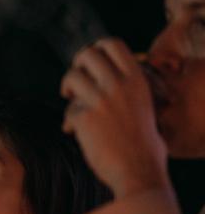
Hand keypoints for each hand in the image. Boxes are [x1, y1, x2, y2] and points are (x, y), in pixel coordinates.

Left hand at [60, 39, 169, 198]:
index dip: (96, 50)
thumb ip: (126, 89)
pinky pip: (68, 111)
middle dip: (77, 66)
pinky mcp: (84, 117)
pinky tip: (74, 132)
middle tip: (77, 83)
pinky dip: (69, 122)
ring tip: (72, 101)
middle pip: (87, 54)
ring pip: (71, 77)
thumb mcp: (144, 106)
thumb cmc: (142, 143)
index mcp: (136, 79)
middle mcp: (119, 84)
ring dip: (67, 88)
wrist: (139, 169)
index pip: (112, 44)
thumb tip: (101, 79)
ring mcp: (100, 100)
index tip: (91, 65)